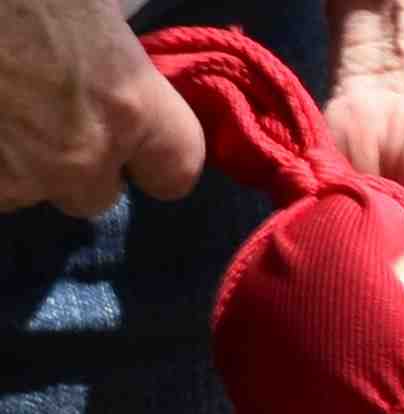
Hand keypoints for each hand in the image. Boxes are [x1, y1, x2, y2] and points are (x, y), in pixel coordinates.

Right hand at [0, 0, 205, 217]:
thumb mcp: (88, 3)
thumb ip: (111, 49)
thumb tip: (113, 54)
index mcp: (128, 104)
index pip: (176, 171)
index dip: (154, 158)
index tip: (134, 140)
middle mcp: (80, 155)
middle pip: (95, 194)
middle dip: (76, 163)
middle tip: (42, 109)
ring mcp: (17, 174)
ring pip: (27, 192)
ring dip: (16, 160)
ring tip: (3, 103)